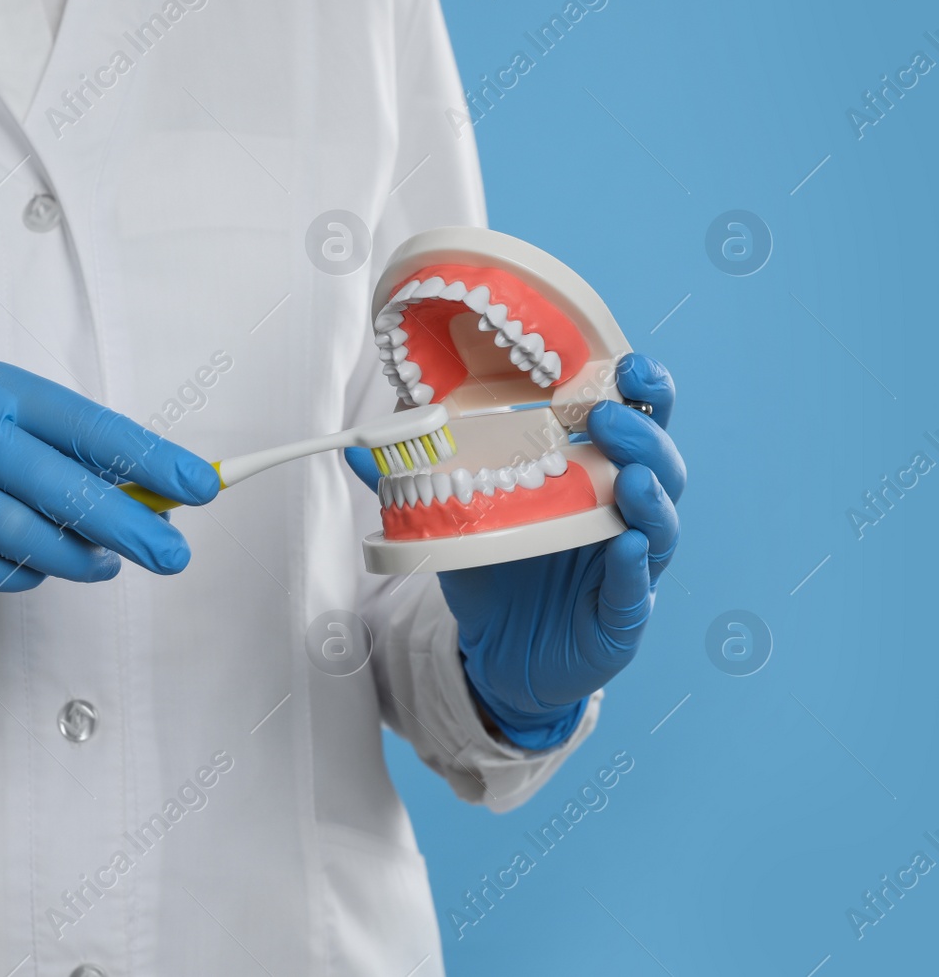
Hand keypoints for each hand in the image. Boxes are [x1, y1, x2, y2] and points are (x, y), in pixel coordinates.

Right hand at [0, 360, 219, 591]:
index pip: (88, 425)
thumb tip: (159, 500)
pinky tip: (38, 568)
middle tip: (173, 554)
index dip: (149, 458)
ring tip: (104, 565)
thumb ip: (76, 458)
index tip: (200, 487)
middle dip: (128, 525)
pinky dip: (23, 576)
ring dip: (77, 560)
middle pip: (62, 485)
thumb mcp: (11, 427)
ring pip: (26, 536)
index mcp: (0, 389)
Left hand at [345, 353, 684, 748]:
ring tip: (631, 475)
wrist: (499, 657)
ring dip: (650, 493)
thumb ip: (412, 483)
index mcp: (593, 476)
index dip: (639, 390)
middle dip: (644, 433)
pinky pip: (637, 589)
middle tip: (608, 414)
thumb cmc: (494, 574)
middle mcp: (623, 514)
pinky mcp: (622, 616)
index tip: (625, 361)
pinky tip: (628, 545)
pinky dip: (635, 566)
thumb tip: (358, 446)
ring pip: (661, 523)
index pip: (632, 421)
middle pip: (660, 463)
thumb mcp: (453, 521)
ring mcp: (630, 566)